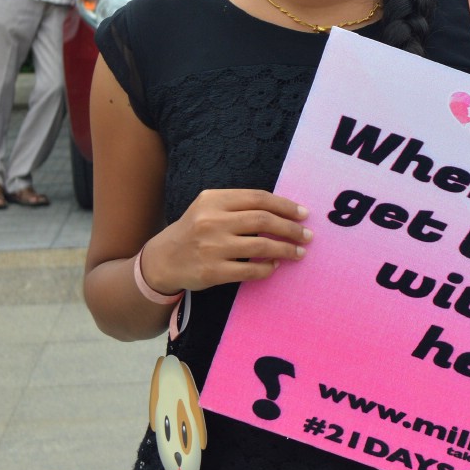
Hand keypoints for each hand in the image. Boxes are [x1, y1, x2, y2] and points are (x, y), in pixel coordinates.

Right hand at [139, 189, 311, 293]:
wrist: (162, 260)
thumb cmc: (194, 230)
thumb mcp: (208, 208)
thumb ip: (238, 205)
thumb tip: (282, 209)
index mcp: (213, 200)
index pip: (258, 198)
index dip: (285, 205)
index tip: (304, 214)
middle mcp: (212, 220)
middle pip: (263, 220)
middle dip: (291, 228)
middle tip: (307, 235)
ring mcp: (212, 247)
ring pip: (261, 245)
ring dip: (286, 249)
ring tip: (299, 252)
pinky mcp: (212, 271)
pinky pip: (250, 269)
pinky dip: (268, 268)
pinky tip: (275, 266)